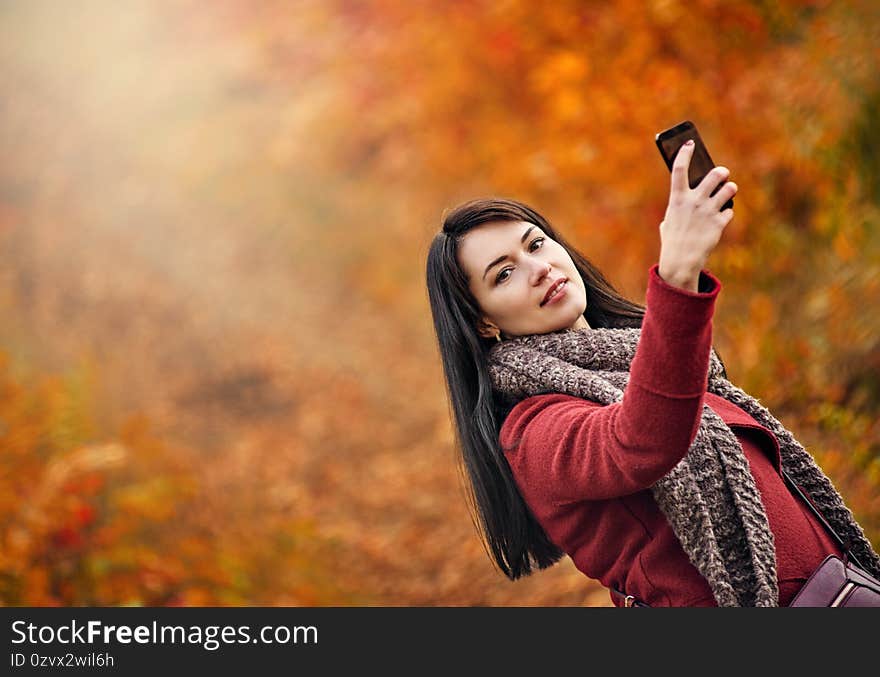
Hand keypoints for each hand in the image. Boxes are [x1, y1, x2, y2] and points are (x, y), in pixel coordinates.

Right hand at [658, 140, 737, 290]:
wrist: (681, 261)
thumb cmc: (672, 240)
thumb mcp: (669, 220)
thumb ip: (679, 206)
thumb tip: (689, 194)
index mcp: (677, 198)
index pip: (680, 168)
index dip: (685, 153)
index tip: (690, 144)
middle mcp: (694, 201)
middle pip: (714, 174)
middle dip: (721, 172)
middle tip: (722, 174)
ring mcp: (708, 211)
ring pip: (729, 189)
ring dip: (729, 189)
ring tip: (727, 192)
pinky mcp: (719, 223)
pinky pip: (729, 211)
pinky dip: (726, 214)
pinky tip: (721, 219)